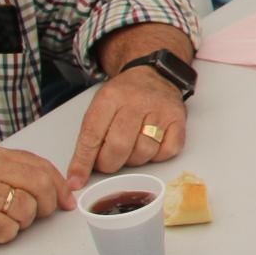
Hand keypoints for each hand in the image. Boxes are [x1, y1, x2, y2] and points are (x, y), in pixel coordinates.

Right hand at [0, 145, 71, 253]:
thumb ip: (11, 173)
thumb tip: (54, 188)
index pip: (41, 166)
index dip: (59, 186)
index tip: (67, 200)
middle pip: (40, 186)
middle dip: (47, 205)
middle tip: (38, 215)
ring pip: (26, 210)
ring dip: (20, 223)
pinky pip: (7, 230)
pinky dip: (3, 236)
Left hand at [67, 64, 188, 188]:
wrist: (153, 74)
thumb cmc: (124, 95)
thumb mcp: (100, 106)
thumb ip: (90, 138)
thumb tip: (78, 176)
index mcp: (111, 97)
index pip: (92, 136)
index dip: (83, 162)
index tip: (77, 180)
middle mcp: (137, 101)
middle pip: (119, 147)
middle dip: (110, 163)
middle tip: (108, 161)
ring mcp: (160, 110)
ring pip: (144, 153)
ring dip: (134, 159)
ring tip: (131, 147)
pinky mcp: (179, 119)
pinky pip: (166, 152)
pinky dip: (157, 156)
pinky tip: (151, 144)